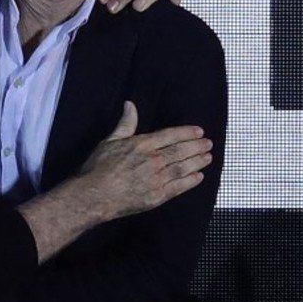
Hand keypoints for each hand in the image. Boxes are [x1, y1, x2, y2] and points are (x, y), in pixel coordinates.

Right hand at [74, 101, 211, 220]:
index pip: (170, 135)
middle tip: (208, 144)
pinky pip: (179, 187)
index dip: (187, 132)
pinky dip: (190, 181)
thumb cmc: (98, 168)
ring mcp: (156, 179)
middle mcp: (153, 160)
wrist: (93, 195)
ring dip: (198, 162)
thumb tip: (130, 105)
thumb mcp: (110, 141)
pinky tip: (199, 177)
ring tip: (208, 157)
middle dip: (197, 146)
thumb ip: (125, 124)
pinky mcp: (157, 196)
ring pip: (183, 167)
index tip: (199, 131)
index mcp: (142, 145)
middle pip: (181, 151)